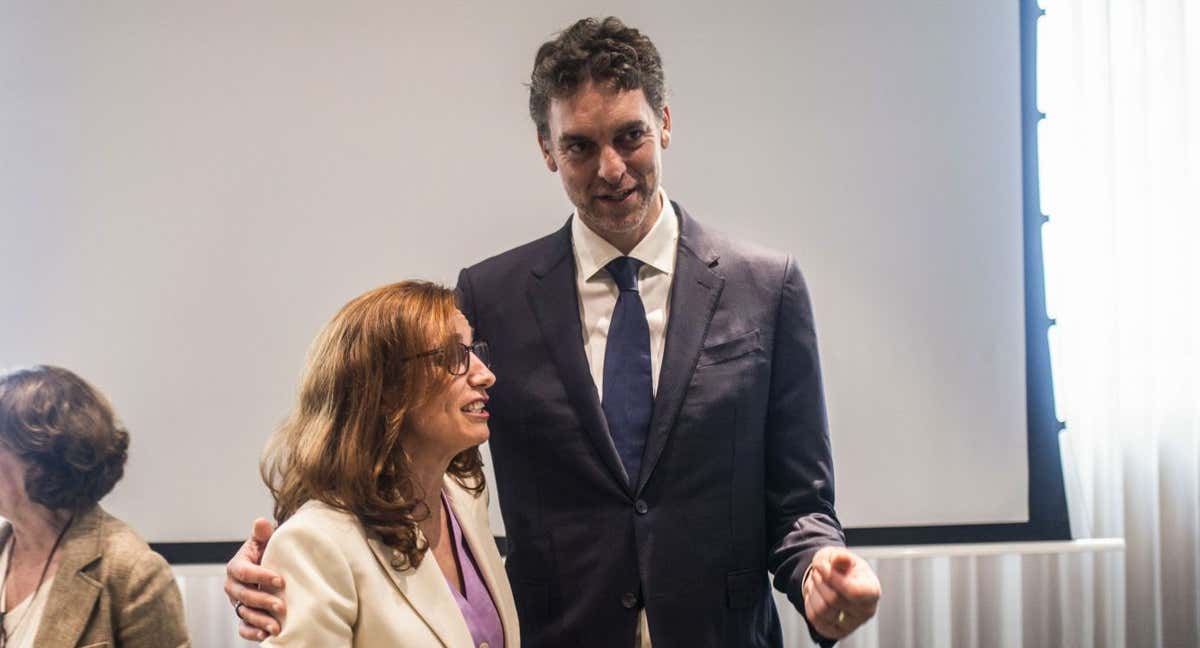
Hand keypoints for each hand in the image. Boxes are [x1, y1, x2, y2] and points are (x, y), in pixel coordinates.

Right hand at [224, 518, 284, 640]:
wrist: (269, 566)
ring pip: (244, 613)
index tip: (280, 581)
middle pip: (244, 595)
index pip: (245, 572)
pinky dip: (252, 632)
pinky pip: (243, 627)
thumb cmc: (266, 552)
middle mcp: (233, 586)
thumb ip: (262, 534)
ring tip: (276, 626)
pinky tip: (266, 635)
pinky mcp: (242, 615)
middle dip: (262, 601)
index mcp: (236, 566)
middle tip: (281, 606)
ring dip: (260, 621)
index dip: (261, 576)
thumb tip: (260, 522)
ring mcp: (237, 602)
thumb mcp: (264, 541)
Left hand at [803, 546, 880, 639]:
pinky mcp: (836, 632)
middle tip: (818, 571)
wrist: (836, 580)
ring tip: (816, 581)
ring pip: (822, 611)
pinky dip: (809, 603)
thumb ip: (840, 557)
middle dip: (819, 580)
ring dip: (813, 591)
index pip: (855, 592)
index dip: (833, 578)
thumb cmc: (842, 568)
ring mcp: (852, 624)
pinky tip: (815, 594)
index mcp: (872, 590)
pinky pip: (814, 619)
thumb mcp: (841, 556)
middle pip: (833, 599)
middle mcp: (866, 611)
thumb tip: (839, 559)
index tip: (823, 566)